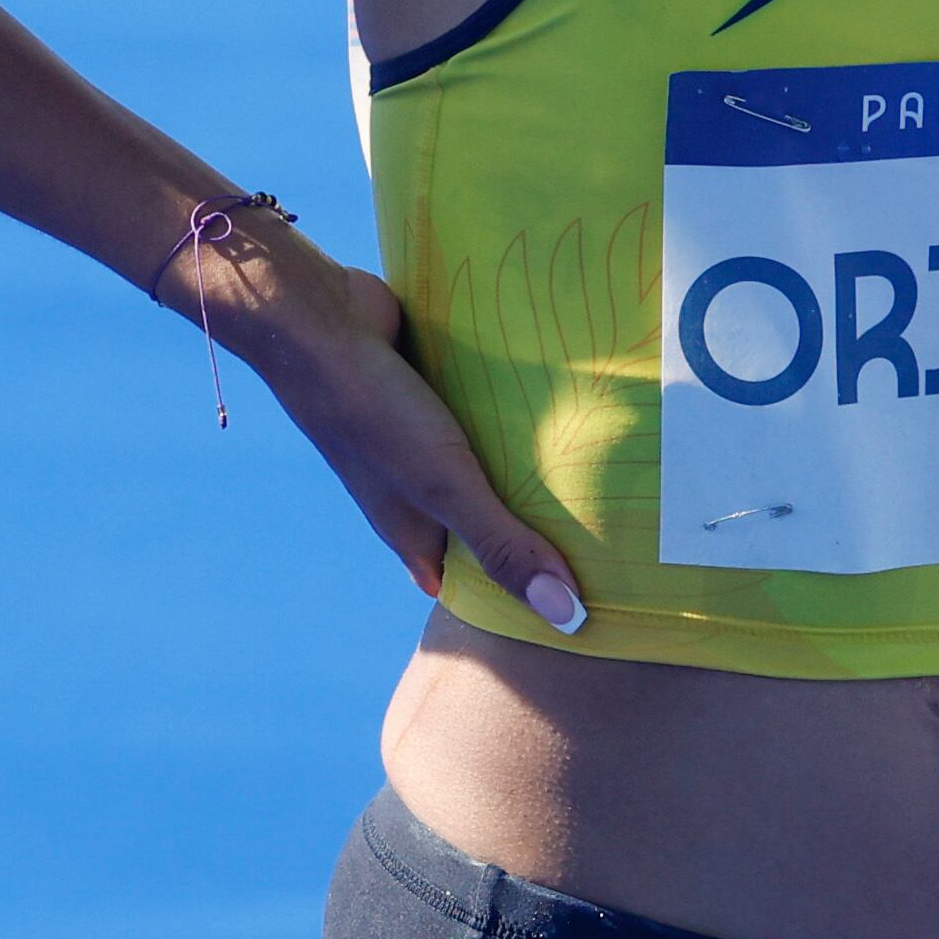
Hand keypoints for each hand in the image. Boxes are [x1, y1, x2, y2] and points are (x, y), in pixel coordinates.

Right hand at [199, 234, 591, 633]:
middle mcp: (416, 491)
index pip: (473, 584)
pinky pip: (484, 410)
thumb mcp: (447, 488)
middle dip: (538, 525)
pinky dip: (514, 410)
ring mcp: (422, 439)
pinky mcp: (433, 390)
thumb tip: (567, 617)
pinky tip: (568, 400)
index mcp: (413, 530)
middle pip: (485, 521)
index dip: (519, 597)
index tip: (585, 601)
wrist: (320, 321)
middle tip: (617, 529)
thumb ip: (503, 546)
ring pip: (488, 463)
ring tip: (609, 464)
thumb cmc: (377, 416)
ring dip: (532, 461)